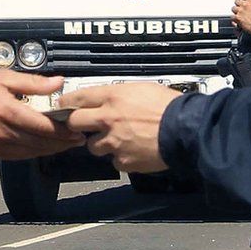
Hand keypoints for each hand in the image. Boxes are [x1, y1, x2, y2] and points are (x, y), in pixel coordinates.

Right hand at [0, 72, 85, 159]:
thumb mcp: (2, 78)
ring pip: (32, 153)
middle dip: (63, 143)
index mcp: (8, 112)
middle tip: (78, 138)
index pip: (44, 127)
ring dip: (51, 150)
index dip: (64, 131)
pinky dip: (35, 153)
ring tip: (66, 144)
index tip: (77, 128)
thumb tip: (58, 83)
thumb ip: (33, 82)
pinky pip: (20, 156)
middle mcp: (4, 133)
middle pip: (42, 143)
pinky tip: (43, 147)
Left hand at [63, 82, 181, 173]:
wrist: (186, 130)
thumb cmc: (170, 107)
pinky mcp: (123, 160)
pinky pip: (114, 161)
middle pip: (74, 122)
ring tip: (119, 139)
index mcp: (113, 96)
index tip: (64, 105)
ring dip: (102, 143)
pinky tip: (134, 151)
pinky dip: (121, 158)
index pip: (77, 97)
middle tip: (84, 125)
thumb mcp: (143, 88)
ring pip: (92, 146)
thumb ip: (120, 95)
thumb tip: (108, 98)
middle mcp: (108, 118)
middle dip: (76, 124)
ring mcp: (114, 141)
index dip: (67, 102)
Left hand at [232, 0, 250, 34]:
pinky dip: (234, 19)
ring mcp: (240, 11)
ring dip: (236, 11)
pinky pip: (232, 17)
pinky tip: (238, 21)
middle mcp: (244, 4)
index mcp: (250, 0)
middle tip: (242, 8)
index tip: (243, 0)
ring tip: (240, 15)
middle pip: (237, 1)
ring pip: (233, 8)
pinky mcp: (237, 18)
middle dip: (239, 5)